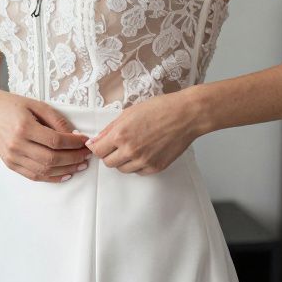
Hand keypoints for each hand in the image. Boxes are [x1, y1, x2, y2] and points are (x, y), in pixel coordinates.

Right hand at [0, 87, 91, 182]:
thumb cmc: (11, 105)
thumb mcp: (36, 104)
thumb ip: (56, 120)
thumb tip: (75, 135)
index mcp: (23, 127)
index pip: (55, 141)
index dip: (74, 143)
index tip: (85, 141)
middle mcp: (16, 144)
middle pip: (52, 158)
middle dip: (74, 158)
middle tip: (87, 154)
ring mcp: (12, 157)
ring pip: (44, 170)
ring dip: (66, 170)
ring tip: (80, 165)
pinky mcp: (10, 164)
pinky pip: (34, 176)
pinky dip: (52, 177)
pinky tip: (65, 174)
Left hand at [86, 90, 203, 174]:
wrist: (186, 115)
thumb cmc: (160, 108)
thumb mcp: (129, 112)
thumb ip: (110, 129)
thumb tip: (95, 141)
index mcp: (121, 135)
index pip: (98, 151)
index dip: (97, 147)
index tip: (100, 145)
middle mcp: (130, 150)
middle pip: (108, 163)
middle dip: (109, 154)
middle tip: (117, 146)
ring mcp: (144, 161)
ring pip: (123, 169)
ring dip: (123, 161)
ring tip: (133, 147)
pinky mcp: (156, 167)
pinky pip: (138, 172)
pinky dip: (138, 165)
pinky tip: (144, 152)